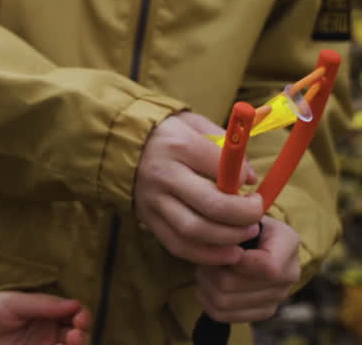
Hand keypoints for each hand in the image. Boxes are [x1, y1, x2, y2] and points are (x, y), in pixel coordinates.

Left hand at [0, 292, 90, 344]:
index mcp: (47, 312)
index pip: (74, 314)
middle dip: (81, 336)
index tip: (80, 318)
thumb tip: (74, 304)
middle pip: (77, 336)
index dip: (82, 316)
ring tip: (70, 342)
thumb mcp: (14, 303)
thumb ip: (43, 305)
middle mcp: (49, 331)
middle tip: (75, 335)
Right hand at [134, 112, 263, 265]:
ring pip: (195, 230)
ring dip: (229, 238)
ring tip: (246, 233)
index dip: (243, 179)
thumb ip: (226, 146)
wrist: (124, 146)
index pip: (219, 166)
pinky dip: (207, 255)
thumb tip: (250, 179)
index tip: (251, 185)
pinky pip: (178, 245)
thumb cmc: (171, 136)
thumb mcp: (196, 125)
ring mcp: (152, 200)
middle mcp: (162, 174)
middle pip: (212, 204)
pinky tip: (228, 252)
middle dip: (244, 215)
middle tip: (257, 215)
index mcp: (177, 144)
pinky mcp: (147, 219)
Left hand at [196, 216, 299, 322]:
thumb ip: (236, 222)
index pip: (266, 266)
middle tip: (207, 255)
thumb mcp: (243, 213)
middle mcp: (289, 274)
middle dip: (210, 268)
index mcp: (288, 243)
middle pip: (232, 284)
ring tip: (208, 268)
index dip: (235, 260)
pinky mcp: (262, 312)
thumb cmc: (243, 222)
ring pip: (222, 300)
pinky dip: (206, 300)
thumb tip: (226, 245)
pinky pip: (221, 315)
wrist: (256, 237)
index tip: (224, 249)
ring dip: (205, 282)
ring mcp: (277, 297)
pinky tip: (209, 284)